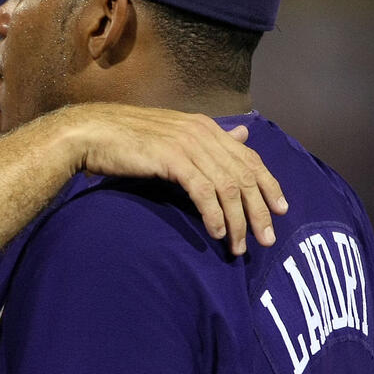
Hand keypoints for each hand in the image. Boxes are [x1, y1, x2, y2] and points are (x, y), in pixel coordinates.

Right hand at [60, 103, 286, 254]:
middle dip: (259, 210)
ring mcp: (188, 145)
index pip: (249, 157)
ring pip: (227, 187)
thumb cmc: (127, 140)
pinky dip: (213, 215)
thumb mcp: (175, 137)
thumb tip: (242, 136)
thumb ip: (209, 140)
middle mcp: (203, 133)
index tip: (281, 210)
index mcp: (206, 127)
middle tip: (266, 239)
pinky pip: (202, 191)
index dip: (269, 184)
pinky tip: (216, 233)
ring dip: (237, 221)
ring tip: (239, 246)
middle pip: (244, 175)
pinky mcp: (172, 159)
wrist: (92, 134)